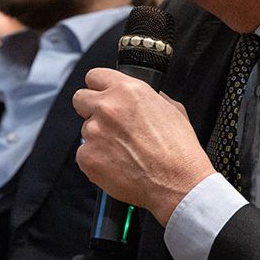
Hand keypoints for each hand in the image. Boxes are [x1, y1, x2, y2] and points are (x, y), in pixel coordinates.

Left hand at [74, 67, 215, 225]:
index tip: (101, 95)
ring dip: (98, 138)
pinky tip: (117, 166)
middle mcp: (107, 107)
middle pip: (80, 99)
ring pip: (85, 130)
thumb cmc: (179, 149)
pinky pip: (84, 154)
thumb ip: (149, 97)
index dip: (99, 87)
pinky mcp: (87, 157)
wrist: (178, 183)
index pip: (94, 76)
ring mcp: (94, 132)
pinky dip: (97, 160)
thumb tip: (140, 97)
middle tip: (107, 124)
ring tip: (123, 152)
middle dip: (90, 109)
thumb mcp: (172, 109)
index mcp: (127, 90)